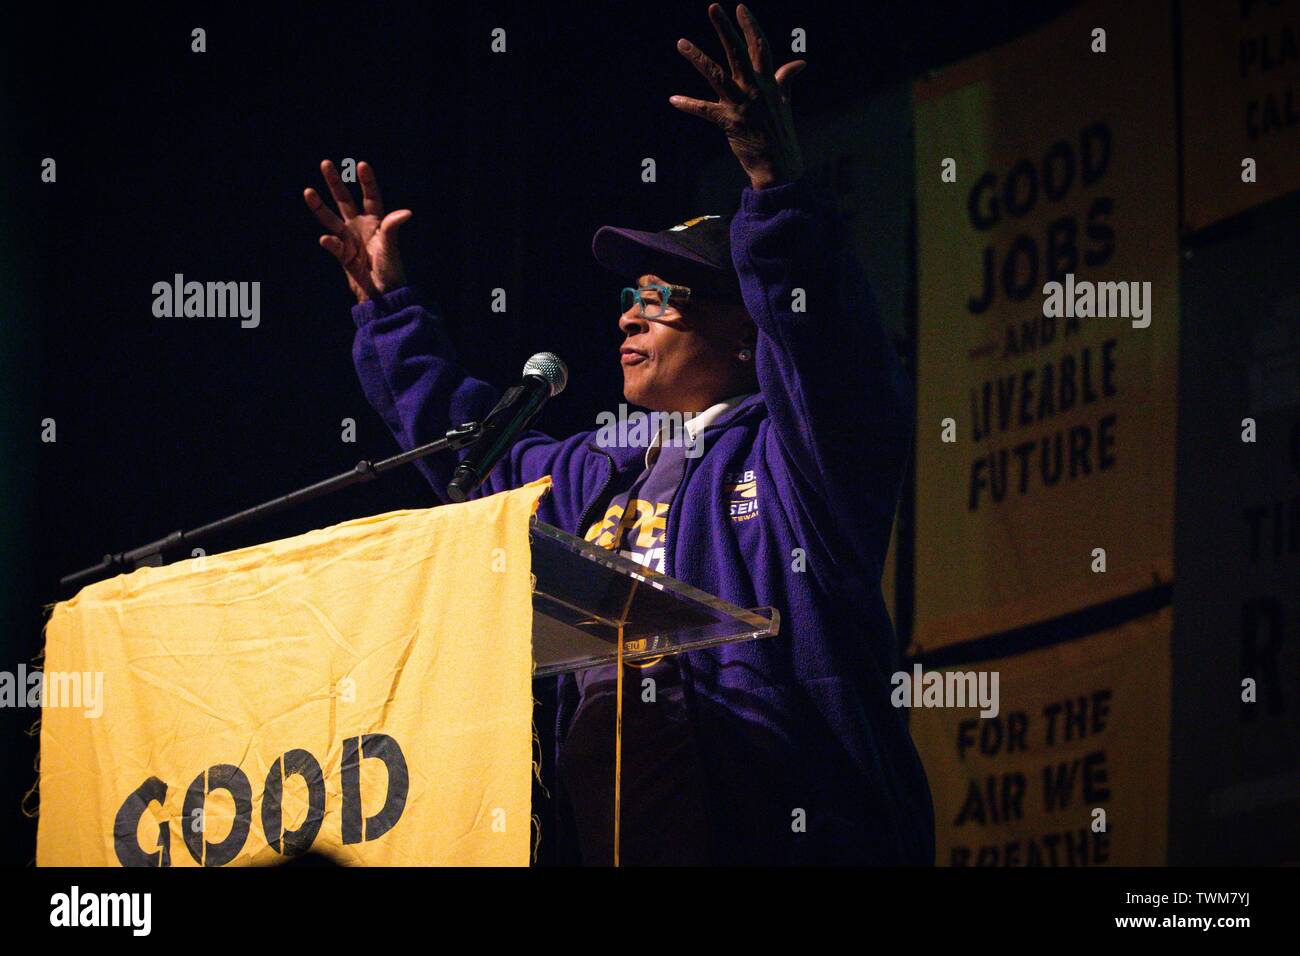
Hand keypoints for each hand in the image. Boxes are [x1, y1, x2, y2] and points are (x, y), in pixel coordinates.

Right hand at [303, 160, 411, 302]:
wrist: (383, 294)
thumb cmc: (391, 269)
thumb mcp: (390, 245)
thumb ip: (392, 227)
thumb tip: (407, 212)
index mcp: (376, 222)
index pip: (370, 197)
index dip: (367, 182)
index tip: (361, 165)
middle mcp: (360, 227)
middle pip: (345, 201)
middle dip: (335, 183)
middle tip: (325, 163)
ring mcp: (349, 240)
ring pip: (331, 219)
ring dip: (319, 206)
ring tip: (308, 191)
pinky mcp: (342, 255)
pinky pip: (334, 245)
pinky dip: (330, 243)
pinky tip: (326, 239)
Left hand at [669, 4, 805, 189]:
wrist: (779, 165)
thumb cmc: (780, 133)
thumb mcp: (784, 102)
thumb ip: (785, 79)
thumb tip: (800, 63)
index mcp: (768, 82)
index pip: (760, 47)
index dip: (750, 26)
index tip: (739, 8)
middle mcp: (754, 89)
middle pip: (738, 52)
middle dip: (725, 29)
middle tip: (713, 7)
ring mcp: (741, 105)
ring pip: (716, 75)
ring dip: (697, 57)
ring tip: (680, 42)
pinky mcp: (728, 122)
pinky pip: (704, 110)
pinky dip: (688, 104)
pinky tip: (673, 99)